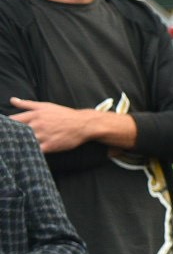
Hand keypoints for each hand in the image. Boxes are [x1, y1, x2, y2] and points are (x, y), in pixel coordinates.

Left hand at [9, 98, 135, 152]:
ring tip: (12, 148)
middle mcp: (37, 125)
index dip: (5, 125)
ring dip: (18, 144)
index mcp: (34, 115)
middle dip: (9, 136)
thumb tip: (12, 100)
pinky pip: (35, 151)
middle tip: (6, 139)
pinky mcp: (49, 146)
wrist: (83, 124)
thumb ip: (26, 104)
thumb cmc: (64, 114)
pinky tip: (24, 154)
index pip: (12, 120)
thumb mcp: (45, 106)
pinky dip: (29, 152)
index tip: (3, 129)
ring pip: (24, 142)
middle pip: (16, 132)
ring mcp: (43, 136)